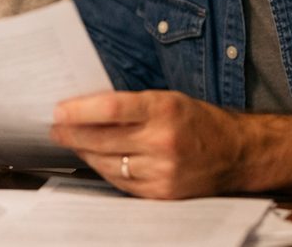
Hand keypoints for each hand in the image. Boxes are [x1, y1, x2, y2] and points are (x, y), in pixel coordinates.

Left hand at [51, 90, 244, 198]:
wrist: (236, 152)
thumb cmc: (197, 120)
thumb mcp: (168, 99)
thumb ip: (131, 104)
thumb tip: (86, 106)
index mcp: (164, 109)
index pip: (111, 108)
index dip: (79, 111)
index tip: (59, 110)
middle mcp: (163, 141)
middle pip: (102, 139)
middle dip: (72, 134)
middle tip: (56, 128)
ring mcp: (162, 170)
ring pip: (107, 163)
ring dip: (84, 152)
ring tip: (72, 141)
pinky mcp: (161, 192)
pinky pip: (120, 182)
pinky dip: (103, 169)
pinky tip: (95, 158)